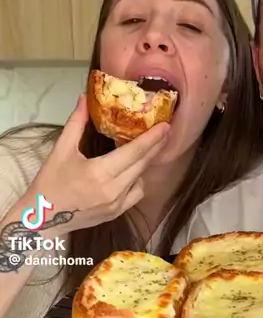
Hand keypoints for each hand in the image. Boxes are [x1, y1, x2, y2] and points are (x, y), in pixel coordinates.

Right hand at [24, 94, 169, 236]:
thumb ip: (76, 123)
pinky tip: (131, 171)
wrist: (42, 218)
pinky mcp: (116, 213)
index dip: (151, 139)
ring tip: (146, 150)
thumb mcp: (61, 150)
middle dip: (155, 147)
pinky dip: (137, 180)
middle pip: (141, 165)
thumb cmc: (49, 183)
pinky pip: (136, 194)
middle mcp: (112, 190)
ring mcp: (116, 204)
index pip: (133, 153)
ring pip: (141, 180)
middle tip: (164, 131)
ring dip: (145, 164)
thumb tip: (85, 99)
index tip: (165, 126)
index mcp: (99, 173)